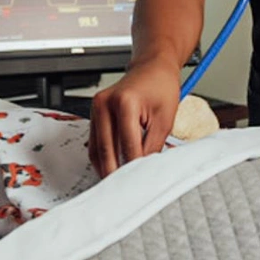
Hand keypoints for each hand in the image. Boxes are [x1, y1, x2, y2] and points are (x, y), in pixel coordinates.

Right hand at [89, 63, 179, 177]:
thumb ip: (153, 145)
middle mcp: (105, 104)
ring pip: (97, 149)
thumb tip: (144, 168)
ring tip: (119, 184)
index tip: (140, 184)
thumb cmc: (161, 86)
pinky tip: (112, 168)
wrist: (152, 67)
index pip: (128, 145)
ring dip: (106, 167)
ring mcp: (96, 108)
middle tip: (126, 192)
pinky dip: (102, 157)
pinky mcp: (94, 113)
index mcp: (125, 103)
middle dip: (116, 172)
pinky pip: (95, 142)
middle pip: (107, 150)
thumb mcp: (165, 118)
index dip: (134, 167)